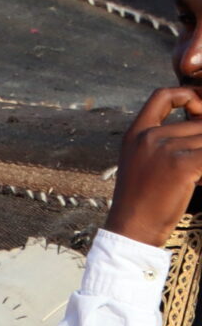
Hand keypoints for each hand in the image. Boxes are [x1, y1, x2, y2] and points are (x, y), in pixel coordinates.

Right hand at [103, 86, 201, 245]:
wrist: (131, 230)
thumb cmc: (140, 200)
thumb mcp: (140, 162)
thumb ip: (160, 141)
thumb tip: (198, 125)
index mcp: (136, 134)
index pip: (163, 95)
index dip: (187, 96)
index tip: (197, 113)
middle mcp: (149, 137)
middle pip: (197, 123)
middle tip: (194, 166)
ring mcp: (165, 150)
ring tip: (194, 177)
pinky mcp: (182, 165)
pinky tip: (199, 181)